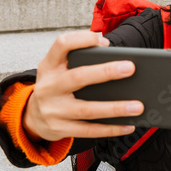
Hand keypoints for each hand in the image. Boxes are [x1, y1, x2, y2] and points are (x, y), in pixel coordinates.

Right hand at [23, 30, 142, 141]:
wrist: (33, 116)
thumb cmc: (55, 86)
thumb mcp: (57, 68)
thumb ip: (78, 59)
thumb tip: (115, 58)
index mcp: (49, 66)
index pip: (61, 44)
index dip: (82, 39)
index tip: (104, 42)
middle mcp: (48, 86)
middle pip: (78, 77)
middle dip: (105, 72)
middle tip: (130, 68)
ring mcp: (53, 110)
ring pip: (87, 110)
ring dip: (115, 108)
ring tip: (137, 106)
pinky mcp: (60, 128)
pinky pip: (89, 130)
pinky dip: (111, 129)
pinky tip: (128, 125)